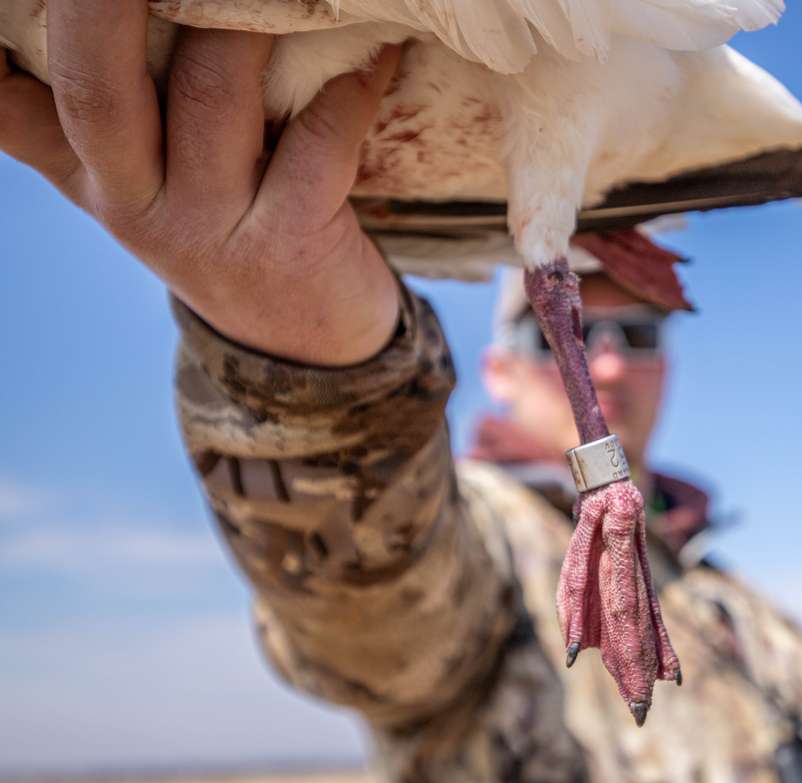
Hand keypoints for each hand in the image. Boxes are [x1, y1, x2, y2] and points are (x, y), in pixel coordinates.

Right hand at [0, 1, 402, 365]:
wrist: (300, 340)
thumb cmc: (218, 225)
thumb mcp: (143, 179)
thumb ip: (108, 103)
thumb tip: (95, 19)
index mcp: (85, 171)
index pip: (10, 108)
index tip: (18, 3)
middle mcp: (133, 198)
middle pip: (97, 88)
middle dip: (106, 3)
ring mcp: (210, 226)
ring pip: (215, 96)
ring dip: (247, 23)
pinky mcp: (291, 240)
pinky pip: (322, 143)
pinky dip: (352, 88)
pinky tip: (375, 52)